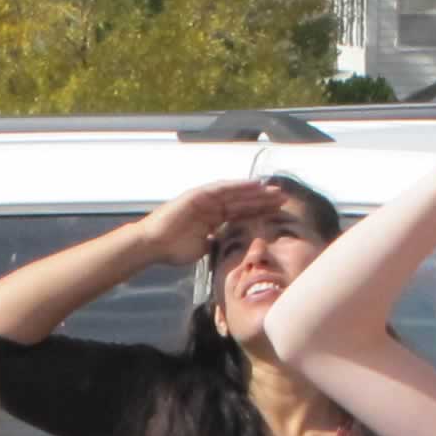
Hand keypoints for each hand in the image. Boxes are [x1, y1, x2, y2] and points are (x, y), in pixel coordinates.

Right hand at [133, 182, 293, 268]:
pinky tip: (253, 185)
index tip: (278, 213)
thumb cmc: (172, 249)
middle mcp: (212, 206)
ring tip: (273, 190)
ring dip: (254, 191)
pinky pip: (221, 188)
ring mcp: (205, 199)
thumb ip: (217, 245)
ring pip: (235, 193)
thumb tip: (229, 250)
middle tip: (284, 198)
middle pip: (242, 201)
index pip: (241, 214)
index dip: (259, 212)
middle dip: (263, 199)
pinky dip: (237, 186)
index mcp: (214, 219)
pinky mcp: (198, 195)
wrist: (152, 245)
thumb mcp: (202, 249)